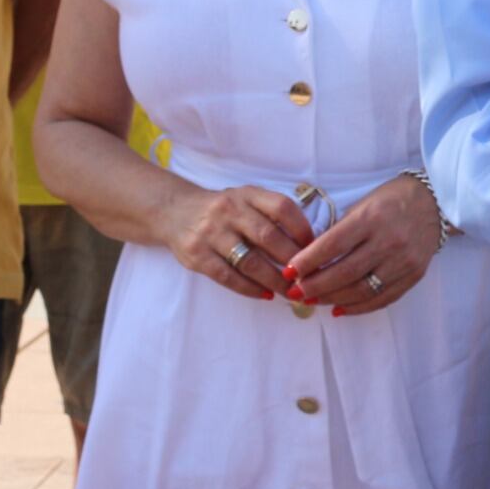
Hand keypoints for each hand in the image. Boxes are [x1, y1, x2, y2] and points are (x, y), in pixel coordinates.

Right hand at [158, 183, 316, 300]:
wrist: (174, 212)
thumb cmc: (222, 210)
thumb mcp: (245, 199)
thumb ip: (270, 213)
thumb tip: (307, 243)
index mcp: (247, 194)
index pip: (281, 207)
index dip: (302, 228)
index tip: (314, 247)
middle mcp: (229, 210)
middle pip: (268, 236)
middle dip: (292, 260)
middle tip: (308, 277)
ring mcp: (211, 233)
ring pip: (249, 261)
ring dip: (274, 280)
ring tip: (290, 291)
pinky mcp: (197, 256)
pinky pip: (228, 276)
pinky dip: (250, 288)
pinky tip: (266, 294)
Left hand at [288, 176, 443, 317]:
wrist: (436, 202)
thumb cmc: (392, 199)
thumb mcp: (363, 205)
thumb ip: (340, 230)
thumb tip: (309, 259)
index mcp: (372, 218)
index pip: (333, 245)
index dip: (307, 261)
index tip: (288, 271)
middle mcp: (389, 241)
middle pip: (344, 272)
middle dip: (315, 286)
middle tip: (295, 292)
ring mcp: (403, 261)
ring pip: (361, 290)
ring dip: (332, 299)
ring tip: (312, 301)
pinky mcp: (413, 276)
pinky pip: (381, 299)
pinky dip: (357, 308)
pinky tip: (338, 309)